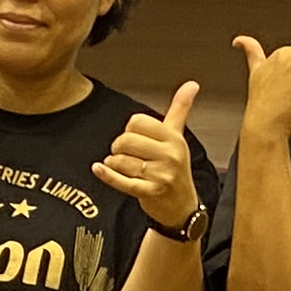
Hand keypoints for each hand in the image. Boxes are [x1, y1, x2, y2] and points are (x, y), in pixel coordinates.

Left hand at [100, 81, 205, 231]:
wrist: (182, 206)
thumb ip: (180, 109)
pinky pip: (121, 181)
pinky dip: (106, 175)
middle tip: (126, 155)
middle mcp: (169, 155)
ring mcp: (160, 175)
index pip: (137, 122)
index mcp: (173, 138)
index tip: (135, 139)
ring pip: (121, 160)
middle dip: (119, 147)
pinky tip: (98, 169)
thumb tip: (191, 84)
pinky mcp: (149, 192)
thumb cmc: (176, 169)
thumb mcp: (178, 137)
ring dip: (114, 164)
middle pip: (126, 140)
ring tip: (123, 167)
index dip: (130, 129)